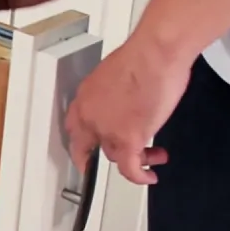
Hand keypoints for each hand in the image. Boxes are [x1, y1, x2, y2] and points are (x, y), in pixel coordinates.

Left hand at [65, 36, 189, 184]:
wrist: (155, 54)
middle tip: (113, 161)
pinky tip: (148, 176)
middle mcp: (90, 115)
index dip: (82, 140)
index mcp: (86, 97)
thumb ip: (116, 92)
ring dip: (135, 158)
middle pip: (87, 146)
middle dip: (100, 156)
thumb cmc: (144, 55)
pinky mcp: (128, 139)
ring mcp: (107, 130)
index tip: (88, 147)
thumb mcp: (117, 73)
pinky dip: (139, 175)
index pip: (74, 125)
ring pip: (113, 156)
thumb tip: (125, 98)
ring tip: (153, 156)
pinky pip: (130, 168)